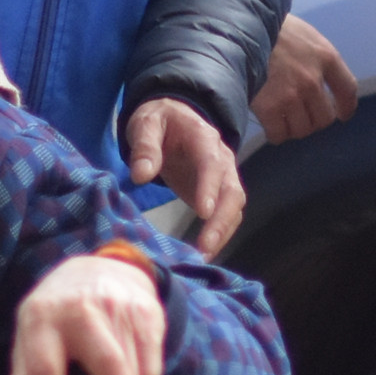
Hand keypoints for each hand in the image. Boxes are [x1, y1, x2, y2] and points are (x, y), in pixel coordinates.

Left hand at [12, 250, 165, 374]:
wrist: (97, 267)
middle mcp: (81, 309)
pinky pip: (152, 363)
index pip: (45, 369)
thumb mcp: (30, 335)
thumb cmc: (59, 312)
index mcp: (42, 317)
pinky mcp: (146, 312)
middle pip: (107, 365)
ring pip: (134, 369)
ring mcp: (118, 307)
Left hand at [119, 98, 241, 253]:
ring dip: (222, 232)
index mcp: (204, 139)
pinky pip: (226, 216)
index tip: (203, 212)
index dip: (210, 188)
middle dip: (222, 220)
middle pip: (232, 192)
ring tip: (202, 256)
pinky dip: (219, 235)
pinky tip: (202, 254)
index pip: (212, 164)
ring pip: (234, 207)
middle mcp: (221, 159)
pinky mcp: (217, 194)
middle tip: (204, 246)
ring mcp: (223, 178)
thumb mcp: (146, 124)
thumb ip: (144, 147)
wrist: (172, 118)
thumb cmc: (159, 121)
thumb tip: (141, 175)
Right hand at [250, 14, 358, 141]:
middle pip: (325, 118)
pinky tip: (270, 125)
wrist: (238, 30)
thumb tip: (319, 83)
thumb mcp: (303, 34)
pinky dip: (275, 134)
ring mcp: (291, 96)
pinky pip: (279, 134)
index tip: (342, 114)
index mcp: (325, 57)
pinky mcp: (269, 108)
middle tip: (301, 116)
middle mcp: (312, 79)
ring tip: (283, 120)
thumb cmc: (269, 28)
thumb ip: (315, 58)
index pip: (347, 89)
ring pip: (302, 129)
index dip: (346, 107)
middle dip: (314, 120)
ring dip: (294, 128)